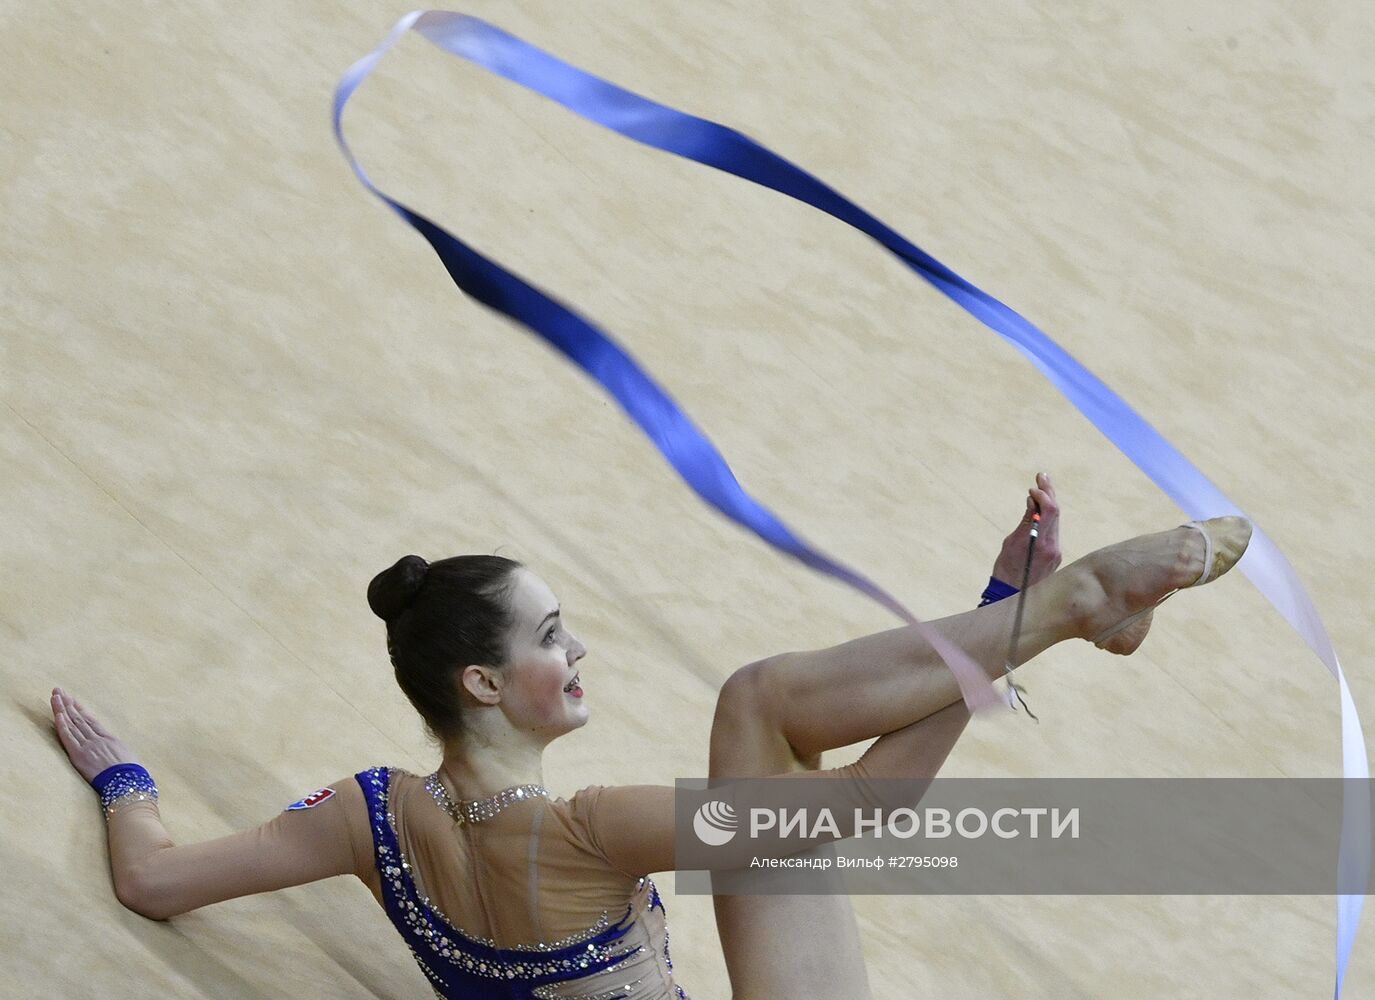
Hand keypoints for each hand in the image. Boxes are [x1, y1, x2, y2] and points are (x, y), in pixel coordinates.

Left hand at [52, 687, 138, 783]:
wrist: (128, 781)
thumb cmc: (132, 773)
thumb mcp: (127, 757)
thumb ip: (116, 751)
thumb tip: (114, 751)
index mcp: (109, 738)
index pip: (90, 721)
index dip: (80, 710)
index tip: (73, 700)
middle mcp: (97, 739)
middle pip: (79, 718)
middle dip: (68, 704)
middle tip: (59, 690)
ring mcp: (88, 746)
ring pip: (72, 724)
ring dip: (62, 709)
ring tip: (55, 696)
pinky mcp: (79, 755)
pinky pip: (68, 737)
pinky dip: (62, 724)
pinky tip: (57, 714)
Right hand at [990, 472, 1061, 588]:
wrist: (1012, 596)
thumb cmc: (1006, 569)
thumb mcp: (1012, 542)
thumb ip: (1026, 521)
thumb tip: (1033, 500)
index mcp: (1041, 542)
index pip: (1051, 511)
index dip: (1044, 495)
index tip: (1032, 488)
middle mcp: (1053, 546)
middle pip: (1056, 513)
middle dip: (1049, 493)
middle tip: (1042, 476)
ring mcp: (1056, 552)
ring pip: (1056, 521)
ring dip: (1049, 504)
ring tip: (1042, 487)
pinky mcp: (1055, 556)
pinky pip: (1053, 531)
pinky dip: (1047, 517)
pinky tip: (1040, 509)